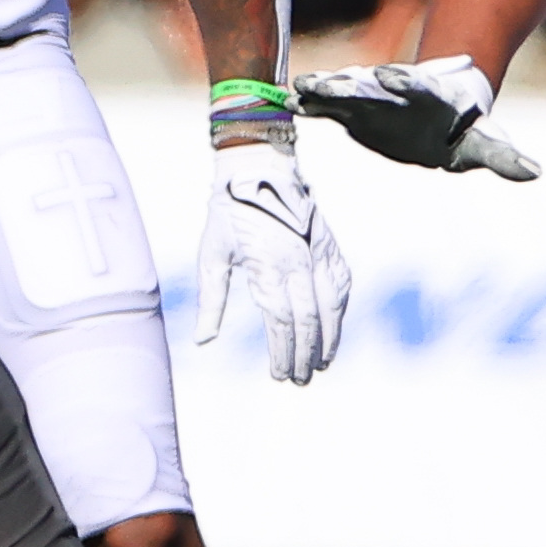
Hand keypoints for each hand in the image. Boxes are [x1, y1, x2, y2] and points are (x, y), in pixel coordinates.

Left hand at [196, 140, 352, 383]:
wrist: (259, 167)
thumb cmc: (229, 212)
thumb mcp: (211, 254)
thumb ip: (211, 300)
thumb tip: (204, 341)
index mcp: (268, 268)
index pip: (281, 323)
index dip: (283, 353)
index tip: (279, 374)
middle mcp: (298, 264)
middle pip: (309, 321)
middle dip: (306, 354)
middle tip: (301, 379)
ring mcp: (318, 255)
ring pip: (332, 306)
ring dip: (329, 338)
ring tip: (322, 363)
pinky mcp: (328, 246)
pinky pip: (342, 285)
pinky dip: (341, 310)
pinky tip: (336, 326)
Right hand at [295, 55, 537, 179]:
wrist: (439, 113)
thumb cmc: (464, 126)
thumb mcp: (484, 142)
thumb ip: (503, 156)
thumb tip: (534, 172)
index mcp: (427, 95)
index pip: (416, 83)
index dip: (404, 79)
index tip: (389, 72)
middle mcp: (393, 91)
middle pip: (373, 83)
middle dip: (354, 82)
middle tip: (334, 80)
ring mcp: (370, 98)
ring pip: (344, 89)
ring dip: (325, 89)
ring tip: (302, 88)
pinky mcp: (351, 111)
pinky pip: (327, 106)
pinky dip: (310, 104)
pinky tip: (288, 103)